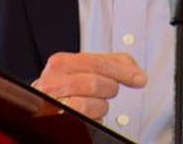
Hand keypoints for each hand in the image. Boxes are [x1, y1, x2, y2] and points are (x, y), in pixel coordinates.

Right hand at [31, 52, 147, 119]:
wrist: (43, 110)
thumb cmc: (66, 89)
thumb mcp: (84, 70)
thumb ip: (109, 63)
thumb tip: (134, 69)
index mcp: (60, 63)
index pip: (97, 62)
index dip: (122, 70)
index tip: (138, 77)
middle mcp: (52, 82)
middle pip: (96, 83)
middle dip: (108, 89)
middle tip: (107, 91)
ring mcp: (52, 103)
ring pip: (91, 104)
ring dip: (99, 107)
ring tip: (92, 104)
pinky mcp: (59, 121)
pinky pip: (86, 121)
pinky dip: (93, 119)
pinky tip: (89, 114)